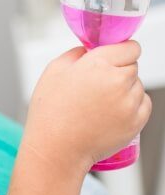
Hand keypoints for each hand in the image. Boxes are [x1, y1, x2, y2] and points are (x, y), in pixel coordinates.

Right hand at [21, 40, 151, 172]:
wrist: (57, 147)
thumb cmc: (50, 111)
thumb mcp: (54, 70)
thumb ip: (76, 53)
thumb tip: (89, 50)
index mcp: (97, 64)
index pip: (130, 47)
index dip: (120, 50)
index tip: (113, 56)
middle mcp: (117, 81)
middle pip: (133, 66)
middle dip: (119, 70)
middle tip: (97, 83)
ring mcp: (129, 103)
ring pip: (138, 86)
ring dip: (125, 88)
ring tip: (101, 102)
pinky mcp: (136, 122)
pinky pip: (143, 105)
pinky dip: (132, 105)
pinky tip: (110, 112)